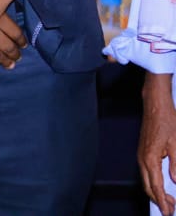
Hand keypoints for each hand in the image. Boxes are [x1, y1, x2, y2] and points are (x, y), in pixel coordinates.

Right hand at [142, 73, 175, 214]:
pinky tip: (163, 185)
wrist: (155, 105)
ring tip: (169, 200)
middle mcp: (143, 159)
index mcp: (150, 158)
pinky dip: (154, 183)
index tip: (169, 212)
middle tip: (170, 210)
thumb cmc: (166, 121)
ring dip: (156, 192)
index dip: (163, 201)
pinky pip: (147, 173)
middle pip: (148, 186)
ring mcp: (141, 155)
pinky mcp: (144, 152)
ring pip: (146, 180)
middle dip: (158, 200)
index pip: (156, 186)